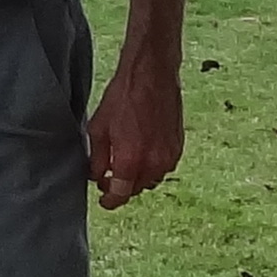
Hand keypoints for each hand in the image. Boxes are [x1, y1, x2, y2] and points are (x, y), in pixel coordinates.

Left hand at [86, 51, 182, 208]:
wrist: (151, 74)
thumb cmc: (123, 96)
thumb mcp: (98, 128)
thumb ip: (98, 159)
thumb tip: (97, 176)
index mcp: (132, 161)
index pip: (121, 196)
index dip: (110, 201)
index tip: (104, 201)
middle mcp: (154, 163)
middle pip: (136, 190)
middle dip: (122, 188)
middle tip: (108, 179)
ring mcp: (170, 156)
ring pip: (151, 180)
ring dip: (137, 178)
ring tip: (124, 164)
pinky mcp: (179, 147)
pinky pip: (163, 167)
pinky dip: (151, 166)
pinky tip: (140, 153)